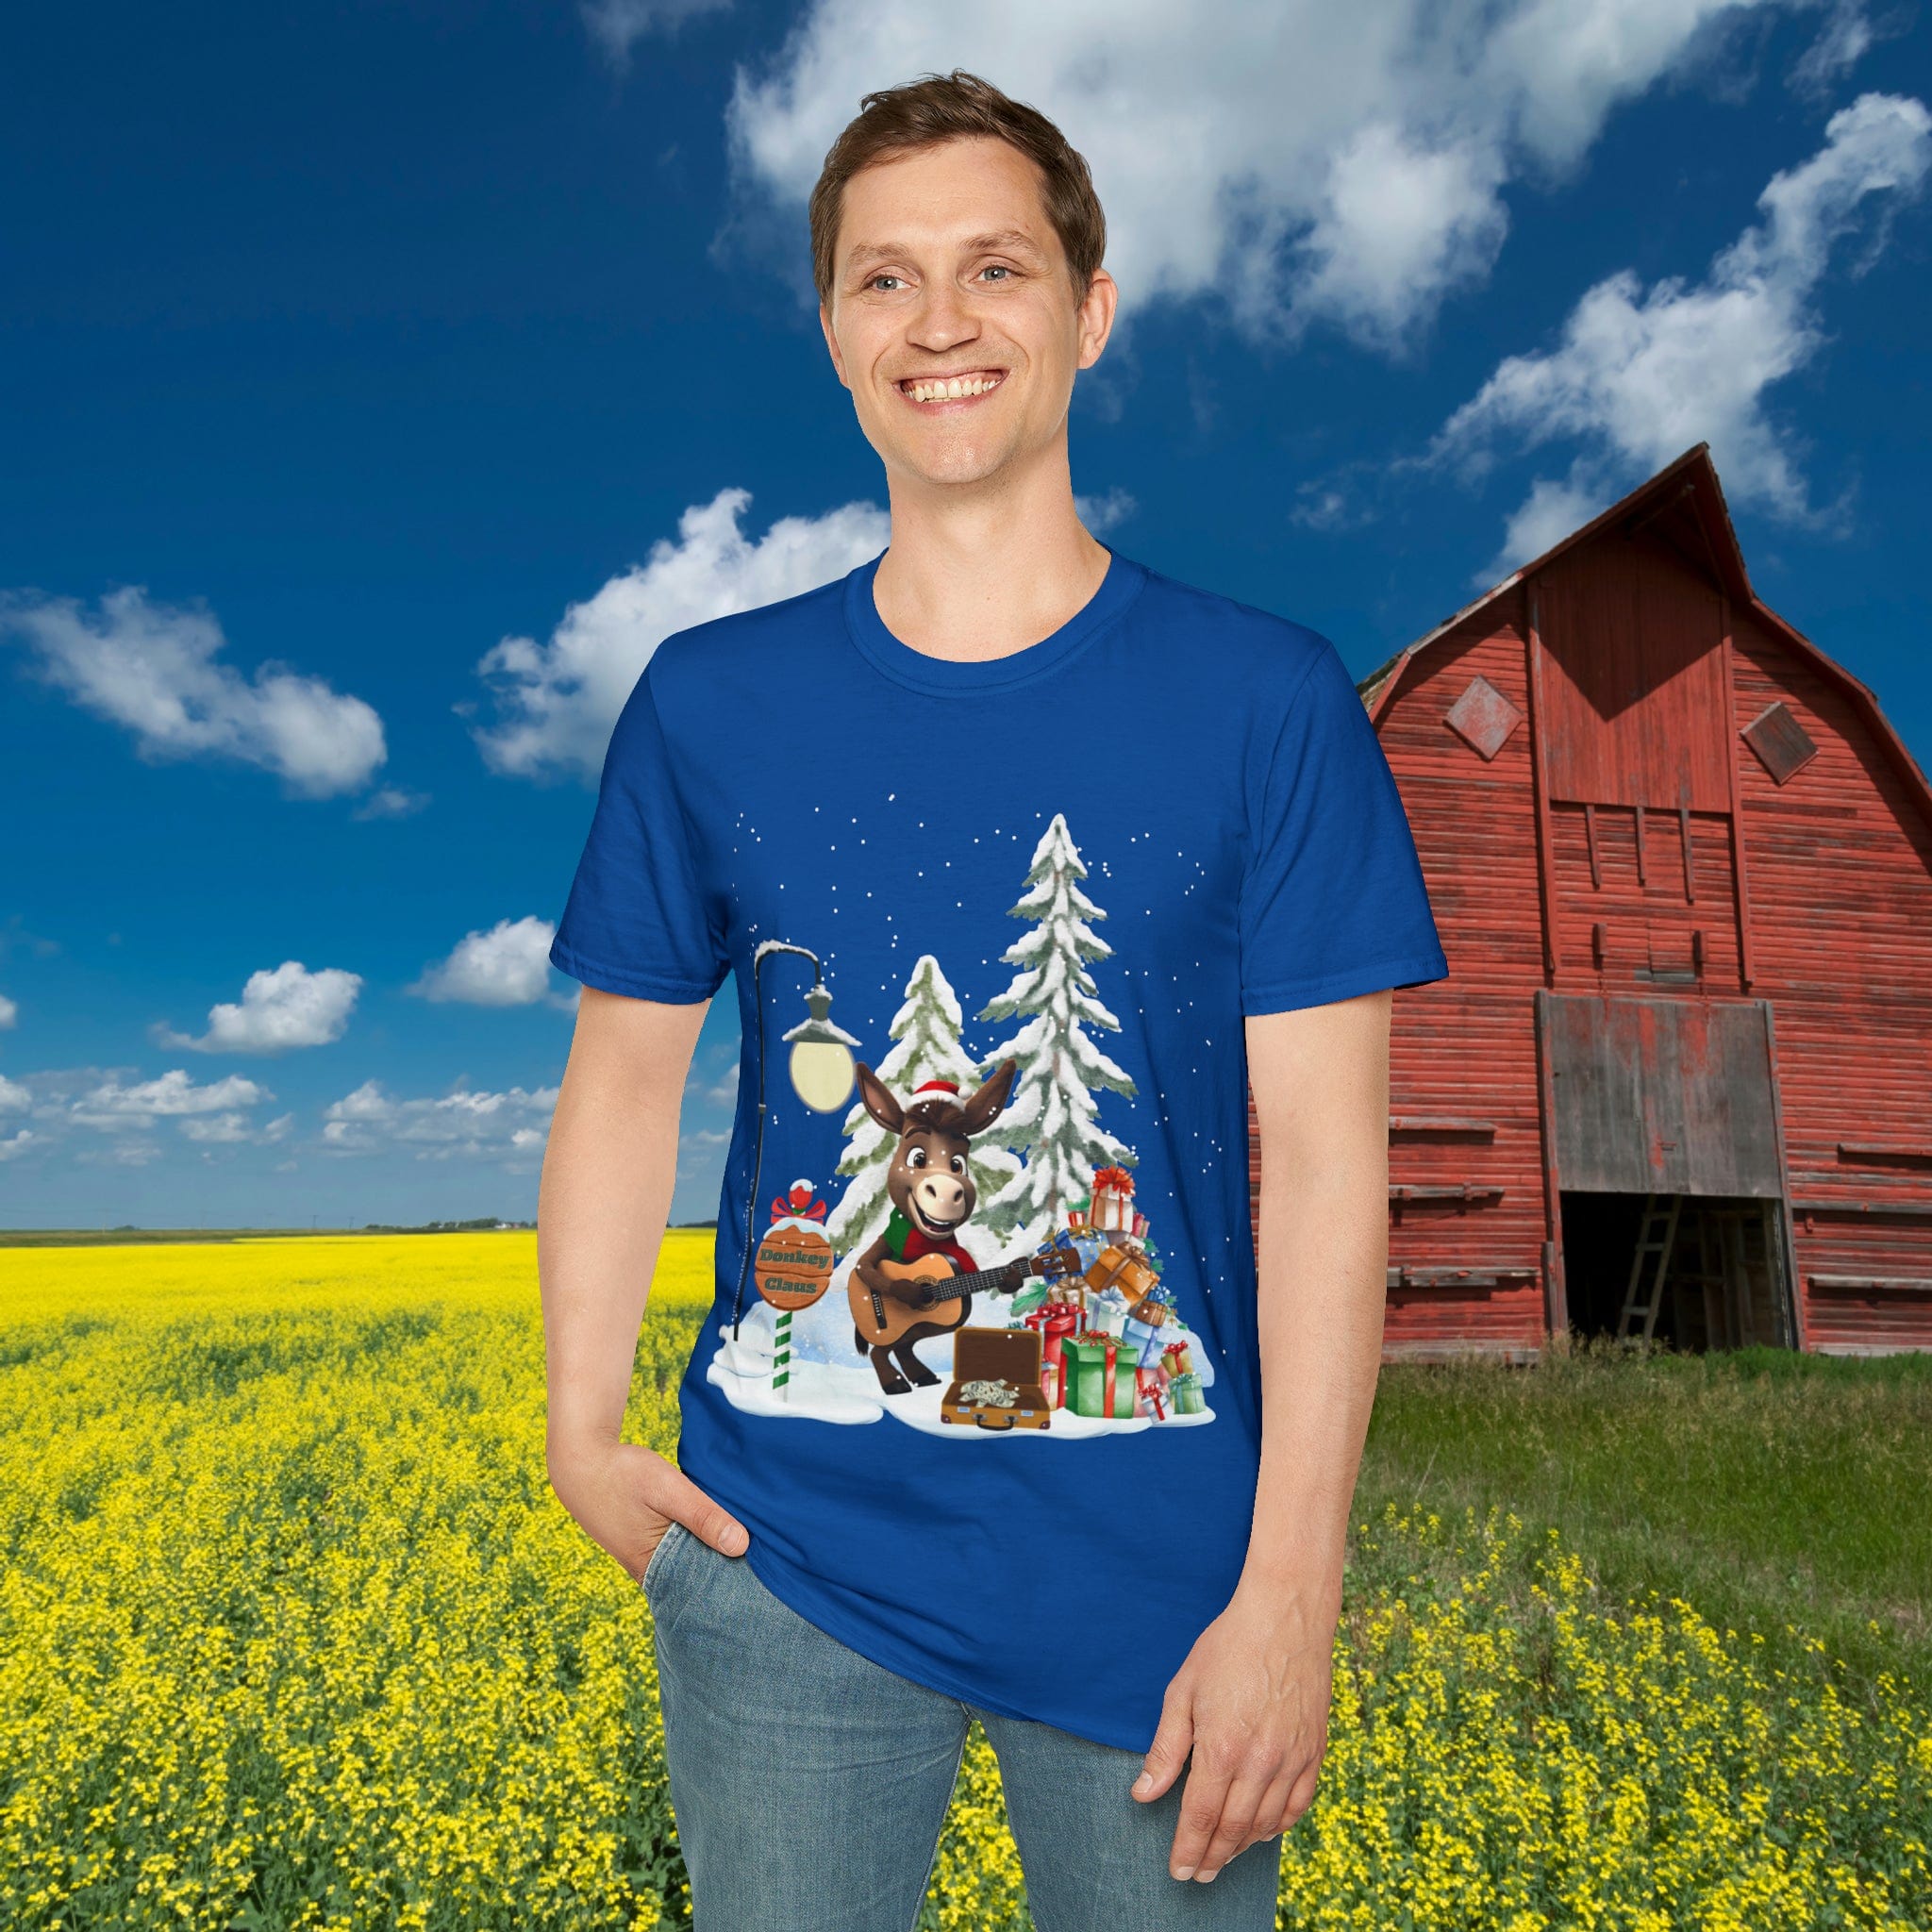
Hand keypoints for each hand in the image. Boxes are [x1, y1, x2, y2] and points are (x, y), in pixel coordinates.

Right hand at [546, 1435, 747, 1582]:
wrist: (580, 1460)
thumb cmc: (622, 1474)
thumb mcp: (667, 1488)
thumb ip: (703, 1516)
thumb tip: (741, 1546)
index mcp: (653, 1568)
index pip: (702, 1591)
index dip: (732, 1585)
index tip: (767, 1579)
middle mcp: (649, 1571)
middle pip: (697, 1579)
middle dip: (727, 1570)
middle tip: (769, 1562)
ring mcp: (645, 1558)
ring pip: (689, 1563)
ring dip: (712, 1553)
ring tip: (753, 1546)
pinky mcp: (644, 1543)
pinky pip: (678, 1549)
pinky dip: (697, 1541)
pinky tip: (721, 1529)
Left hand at [1131, 1575, 1336, 1881]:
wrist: (1285, 1616)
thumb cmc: (1228, 1647)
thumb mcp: (1183, 1691)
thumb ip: (1167, 1749)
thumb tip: (1143, 1794)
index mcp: (1222, 1748)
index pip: (1200, 1817)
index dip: (1187, 1849)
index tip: (1178, 1872)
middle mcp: (1260, 1762)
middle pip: (1233, 1829)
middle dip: (1212, 1857)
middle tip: (1198, 1875)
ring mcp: (1292, 1759)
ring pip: (1266, 1823)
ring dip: (1243, 1847)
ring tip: (1224, 1857)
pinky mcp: (1314, 1751)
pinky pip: (1299, 1805)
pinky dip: (1279, 1825)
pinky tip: (1263, 1830)